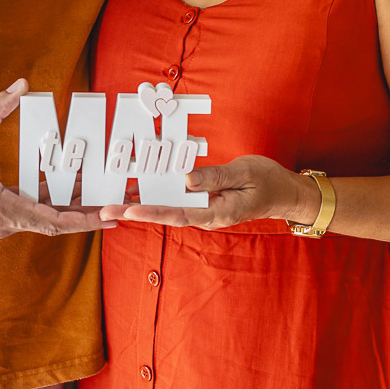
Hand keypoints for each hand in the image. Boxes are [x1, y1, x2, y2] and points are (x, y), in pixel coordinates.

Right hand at [0, 79, 114, 237]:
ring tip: (101, 195)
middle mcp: (1, 223)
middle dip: (88, 214)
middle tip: (119, 206)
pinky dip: (50, 203)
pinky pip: (30, 214)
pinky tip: (66, 189)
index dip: (84, 219)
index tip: (109, 216)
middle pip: (54, 223)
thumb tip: (19, 87)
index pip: (51, 220)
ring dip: (70, 207)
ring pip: (43, 219)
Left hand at [98, 155, 318, 231]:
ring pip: (167, 208)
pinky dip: (156, 196)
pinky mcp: (202, 202)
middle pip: (165, 215)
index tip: (128, 211)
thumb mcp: (244, 172)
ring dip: (140, 205)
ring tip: (112, 203)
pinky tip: (138, 191)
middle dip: (134, 213)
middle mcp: (206, 216)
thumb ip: (214, 177)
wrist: (284, 193)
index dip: (151, 212)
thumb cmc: (268, 181)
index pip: (179, 214)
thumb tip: (185, 178)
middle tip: (105, 211)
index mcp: (217, 213)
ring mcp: (203, 210)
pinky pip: (176, 200)